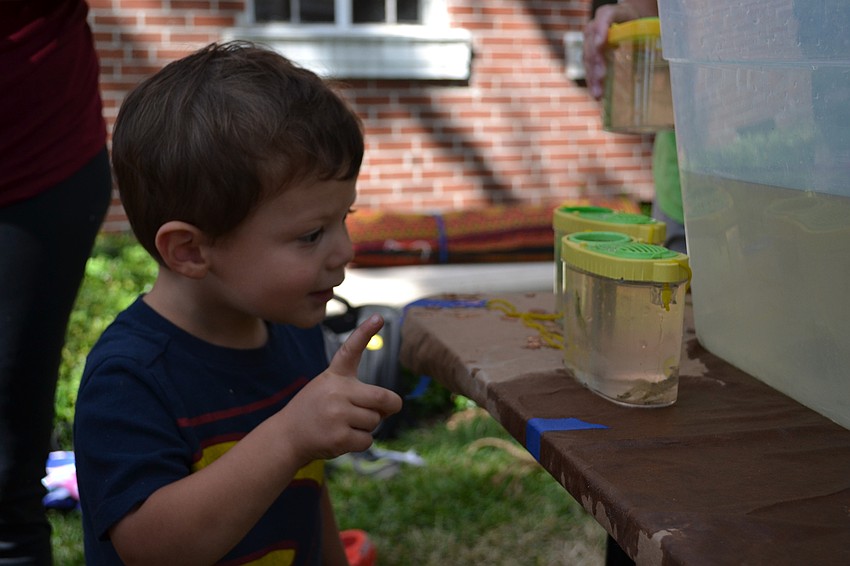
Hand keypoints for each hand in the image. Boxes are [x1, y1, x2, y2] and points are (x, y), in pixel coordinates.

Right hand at [280, 315, 402, 463]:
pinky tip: (341, 439)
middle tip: (386, 411)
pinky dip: (360, 442)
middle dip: (390, 407)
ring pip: (375, 421)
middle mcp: (336, 391)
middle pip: (383, 397)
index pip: (350, 350)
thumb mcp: (328, 390)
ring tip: (344, 425)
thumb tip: (389, 407)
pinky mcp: (339, 436)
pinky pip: (367, 439)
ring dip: (367, 426)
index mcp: (334, 376)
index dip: (365, 333)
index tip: (379, 317)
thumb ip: (358, 393)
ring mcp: (337, 414)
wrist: (286, 436)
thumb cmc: (314, 411)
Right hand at [583, 2, 644, 98]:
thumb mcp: (645, 21)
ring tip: (597, 93)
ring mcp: (590, 42)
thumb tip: (665, 48)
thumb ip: (651, 29)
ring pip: (588, 58)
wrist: (626, 20)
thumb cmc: (636, 21)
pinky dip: (592, 81)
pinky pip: (589, 68)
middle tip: (601, 75)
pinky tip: (597, 95)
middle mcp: (595, 26)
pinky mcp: (590, 55)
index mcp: (609, 13)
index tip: (601, 43)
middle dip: (596, 61)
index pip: (604, 16)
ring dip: (592, 76)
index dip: (601, 30)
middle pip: (592, 43)